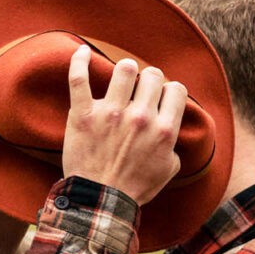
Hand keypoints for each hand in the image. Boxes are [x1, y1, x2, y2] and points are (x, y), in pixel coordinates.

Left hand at [60, 45, 188, 205]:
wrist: (101, 202)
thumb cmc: (135, 188)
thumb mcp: (169, 168)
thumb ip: (174, 143)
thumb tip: (172, 126)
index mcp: (164, 130)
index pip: (176, 89)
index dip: (170, 91)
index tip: (162, 98)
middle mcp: (140, 117)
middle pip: (153, 75)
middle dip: (150, 80)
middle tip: (142, 91)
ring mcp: (110, 113)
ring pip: (125, 68)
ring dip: (126, 70)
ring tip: (122, 78)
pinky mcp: (83, 114)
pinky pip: (78, 78)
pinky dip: (79, 60)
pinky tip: (81, 51)